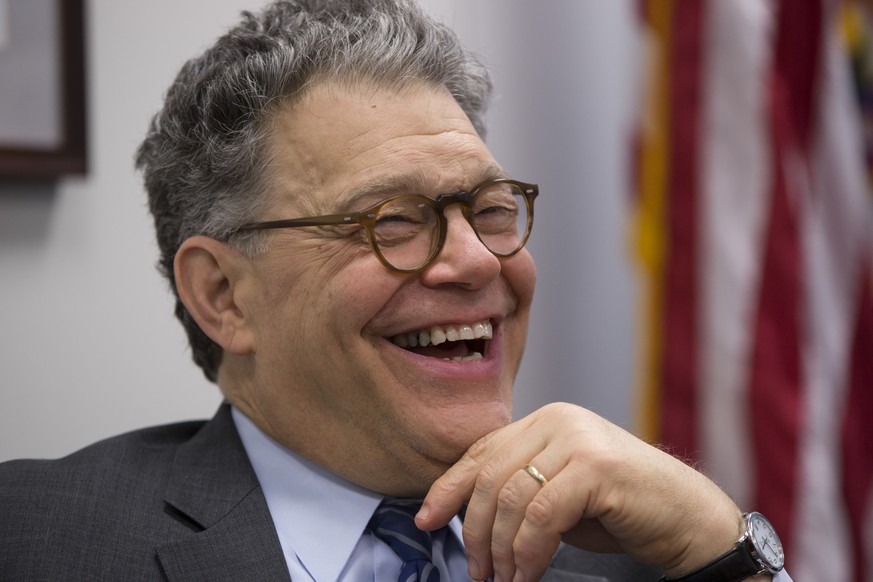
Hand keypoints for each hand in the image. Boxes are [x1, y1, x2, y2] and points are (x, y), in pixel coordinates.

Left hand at [415, 402, 743, 580]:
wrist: (686, 517)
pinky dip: (527, 551)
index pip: (481, 452)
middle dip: (474, 529)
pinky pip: (542, 514)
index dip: (448, 487)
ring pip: (512, 497)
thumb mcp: (557, 492)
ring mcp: (578, 439)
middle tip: (477, 571)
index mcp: (544, 420)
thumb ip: (518, 489)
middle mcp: (558, 420)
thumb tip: (462, 513)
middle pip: (490, 475)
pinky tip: (527, 574)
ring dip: (500, 548)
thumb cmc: (620, 508)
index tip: (425, 519)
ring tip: (503, 580)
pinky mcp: (597, 466)